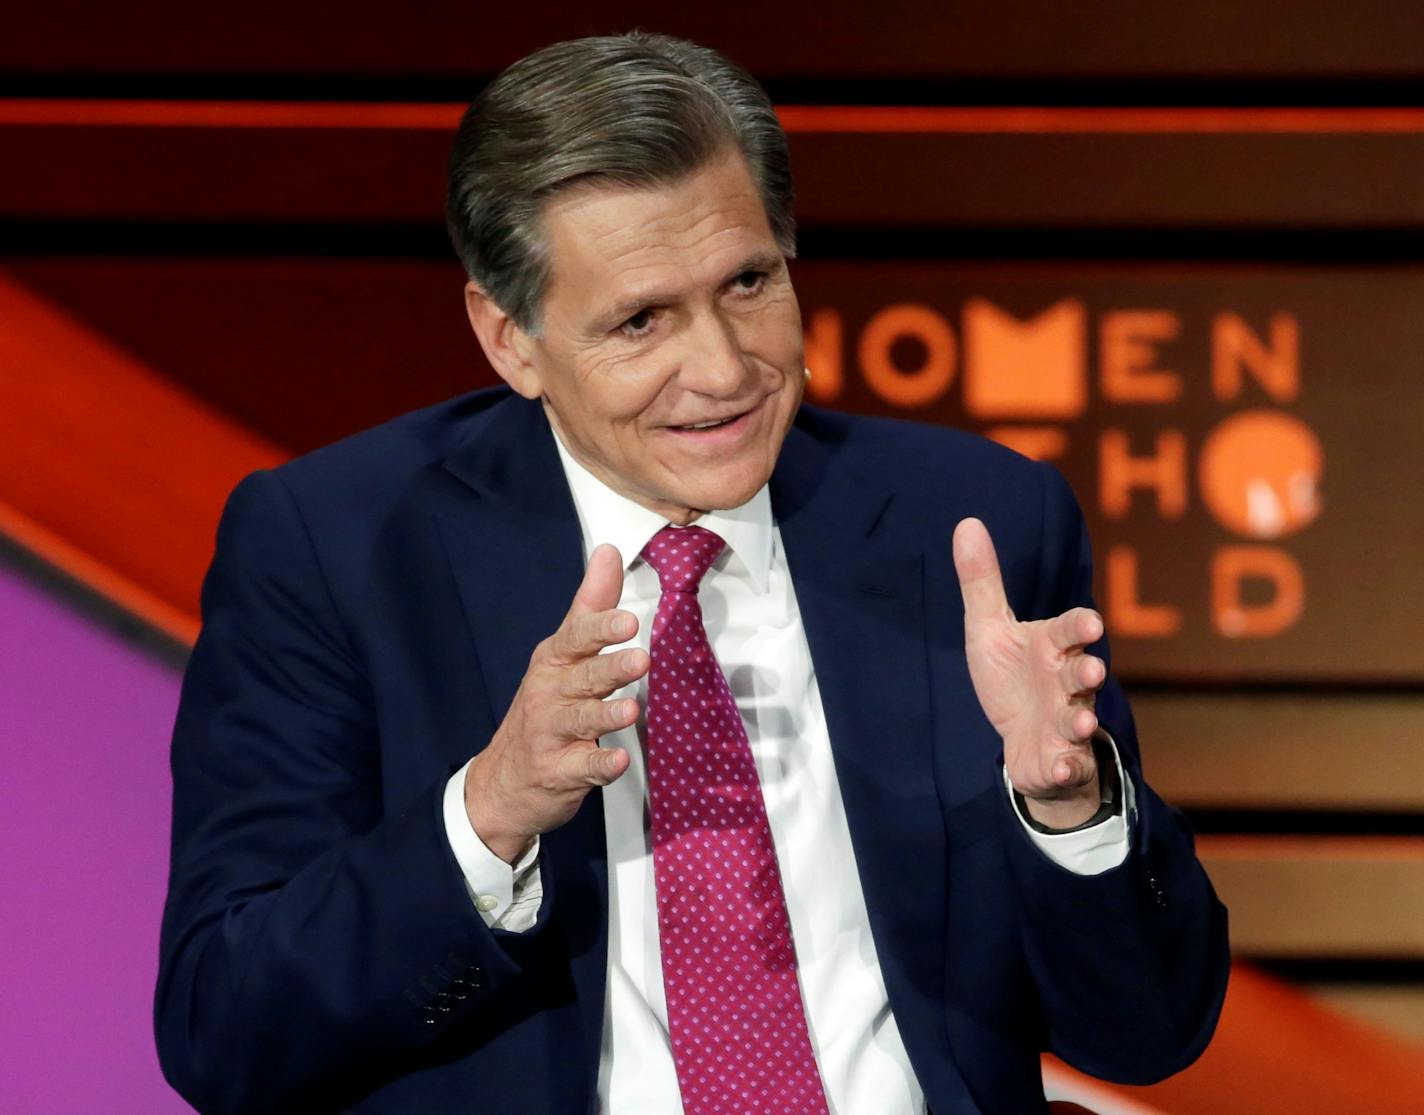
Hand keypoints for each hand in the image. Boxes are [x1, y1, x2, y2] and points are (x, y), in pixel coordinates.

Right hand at [464, 543, 648, 862]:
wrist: (505, 780)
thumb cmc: (546, 705)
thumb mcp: (564, 652)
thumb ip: (591, 605)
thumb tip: (609, 550)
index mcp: (555, 660)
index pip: (577, 638)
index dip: (602, 629)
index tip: (628, 620)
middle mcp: (551, 693)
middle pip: (583, 678)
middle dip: (610, 668)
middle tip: (641, 660)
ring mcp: (553, 733)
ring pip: (582, 721)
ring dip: (607, 715)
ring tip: (632, 710)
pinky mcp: (561, 770)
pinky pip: (584, 766)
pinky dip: (601, 765)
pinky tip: (620, 760)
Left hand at [952, 517, 1106, 828]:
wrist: (1024, 741)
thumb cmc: (1012, 677)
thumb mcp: (989, 629)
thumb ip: (982, 581)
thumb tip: (967, 522)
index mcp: (1051, 647)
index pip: (1070, 631)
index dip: (1079, 628)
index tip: (1089, 624)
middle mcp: (1066, 683)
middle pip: (1082, 674)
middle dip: (1088, 672)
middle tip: (1091, 670)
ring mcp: (1068, 722)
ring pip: (1080, 720)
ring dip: (1081, 720)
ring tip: (1082, 721)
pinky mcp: (1063, 758)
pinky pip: (1070, 763)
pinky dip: (1066, 765)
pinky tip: (1059, 766)